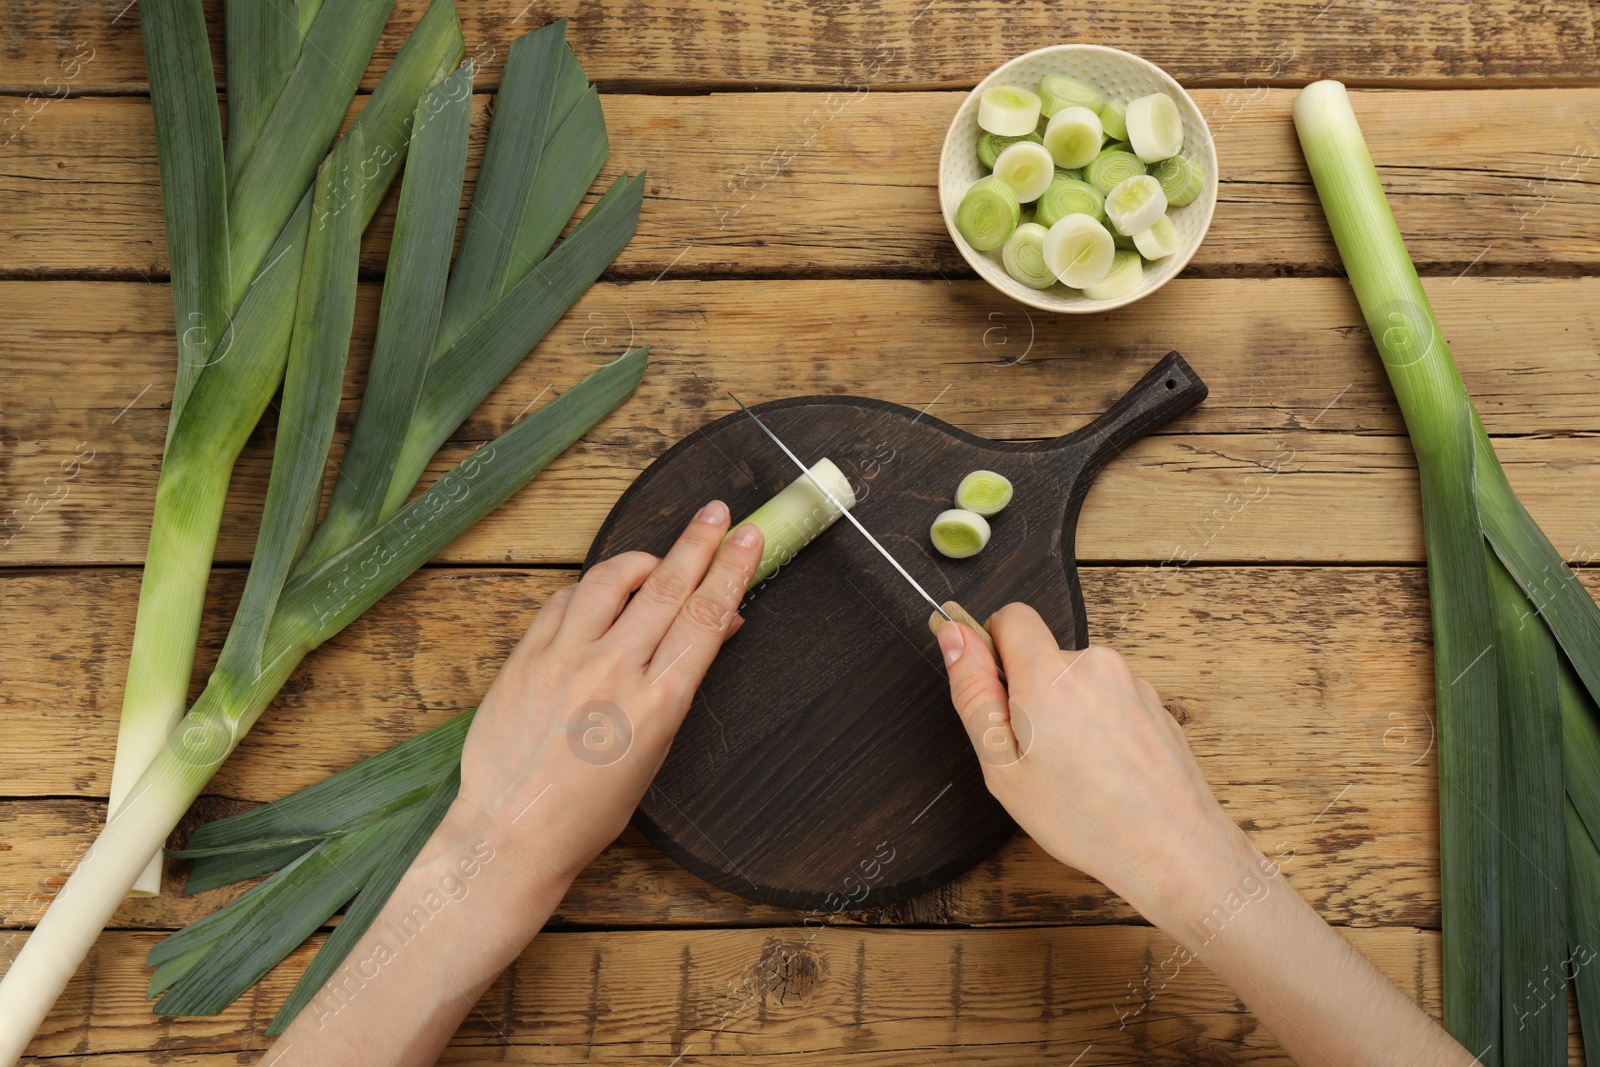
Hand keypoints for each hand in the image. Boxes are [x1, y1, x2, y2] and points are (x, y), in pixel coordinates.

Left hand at [453, 499, 763, 895]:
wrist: (512, 834)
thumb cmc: (589, 811)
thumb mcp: (653, 753)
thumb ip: (675, 686)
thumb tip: (707, 633)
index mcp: (655, 704)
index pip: (705, 618)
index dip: (731, 571)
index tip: (747, 538)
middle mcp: (612, 672)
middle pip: (667, 587)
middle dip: (698, 543)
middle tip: (717, 512)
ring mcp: (564, 659)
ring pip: (611, 580)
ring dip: (643, 561)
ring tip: (658, 560)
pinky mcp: (526, 657)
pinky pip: (564, 600)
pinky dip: (590, 590)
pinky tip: (601, 597)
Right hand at [936, 604, 1253, 924]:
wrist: (1174, 848)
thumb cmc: (1085, 818)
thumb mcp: (1003, 766)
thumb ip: (974, 693)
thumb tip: (953, 636)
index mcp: (1049, 674)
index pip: (1010, 616)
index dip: (992, 649)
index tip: (995, 693)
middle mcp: (1095, 664)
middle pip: (1044, 656)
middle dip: (1030, 694)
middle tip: (1035, 755)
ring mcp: (1131, 683)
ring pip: (1078, 682)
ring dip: (1068, 713)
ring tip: (1076, 772)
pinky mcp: (1156, 704)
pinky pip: (1110, 701)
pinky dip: (1101, 727)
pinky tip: (1106, 774)